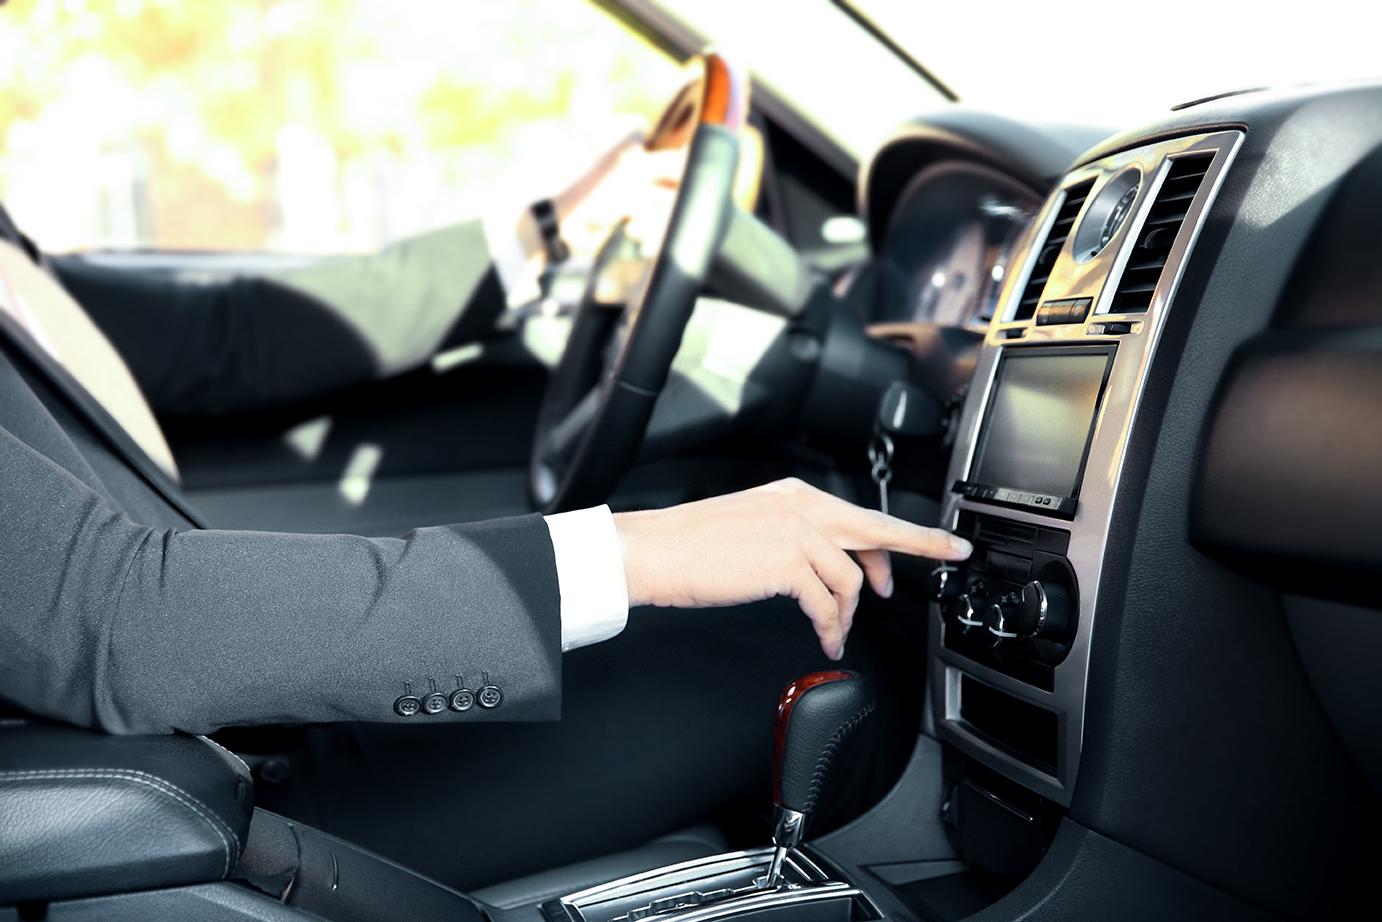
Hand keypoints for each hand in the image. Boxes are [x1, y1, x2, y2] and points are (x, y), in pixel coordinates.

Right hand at [614, 478, 973, 659]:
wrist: (655, 550)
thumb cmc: (694, 545)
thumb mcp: (755, 527)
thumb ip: (797, 538)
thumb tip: (835, 569)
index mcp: (796, 496)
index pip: (861, 515)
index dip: (904, 533)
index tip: (938, 539)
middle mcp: (801, 507)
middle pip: (876, 530)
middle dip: (920, 545)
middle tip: (950, 554)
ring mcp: (794, 532)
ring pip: (848, 579)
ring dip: (847, 614)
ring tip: (834, 631)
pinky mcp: (784, 562)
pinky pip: (825, 602)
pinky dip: (831, 625)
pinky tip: (826, 636)